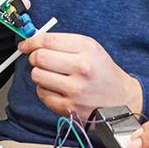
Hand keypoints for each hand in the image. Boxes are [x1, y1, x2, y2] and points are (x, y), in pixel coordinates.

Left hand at [19, 32, 141, 118]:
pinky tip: (57, 89)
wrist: (123, 99)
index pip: (48, 40)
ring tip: (52, 76)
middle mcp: (82, 67)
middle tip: (40, 60)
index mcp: (87, 48)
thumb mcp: (91, 49)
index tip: (26, 45)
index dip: (31, 41)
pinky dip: (45, 90)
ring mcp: (75, 89)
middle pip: (39, 57)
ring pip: (37, 75)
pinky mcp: (70, 107)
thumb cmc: (103, 72)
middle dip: (35, 58)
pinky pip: (42, 94)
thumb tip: (33, 41)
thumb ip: (63, 43)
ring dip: (40, 75)